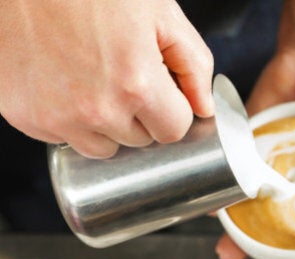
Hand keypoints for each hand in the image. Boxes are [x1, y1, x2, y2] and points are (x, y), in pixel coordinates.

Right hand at [0, 0, 213, 157]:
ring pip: (103, 146)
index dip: (174, 110)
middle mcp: (97, 110)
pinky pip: (64, 137)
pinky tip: (68, 83)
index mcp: (136, 84)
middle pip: (141, 140)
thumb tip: (204, 107)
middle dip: (143, 115)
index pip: (175, 130)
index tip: (164, 92)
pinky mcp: (27, 117)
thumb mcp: (160, 14)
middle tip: (126, 74)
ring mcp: (58, 118)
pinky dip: (71, 119)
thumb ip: (193, 64)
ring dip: (108, 124)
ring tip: (97, 80)